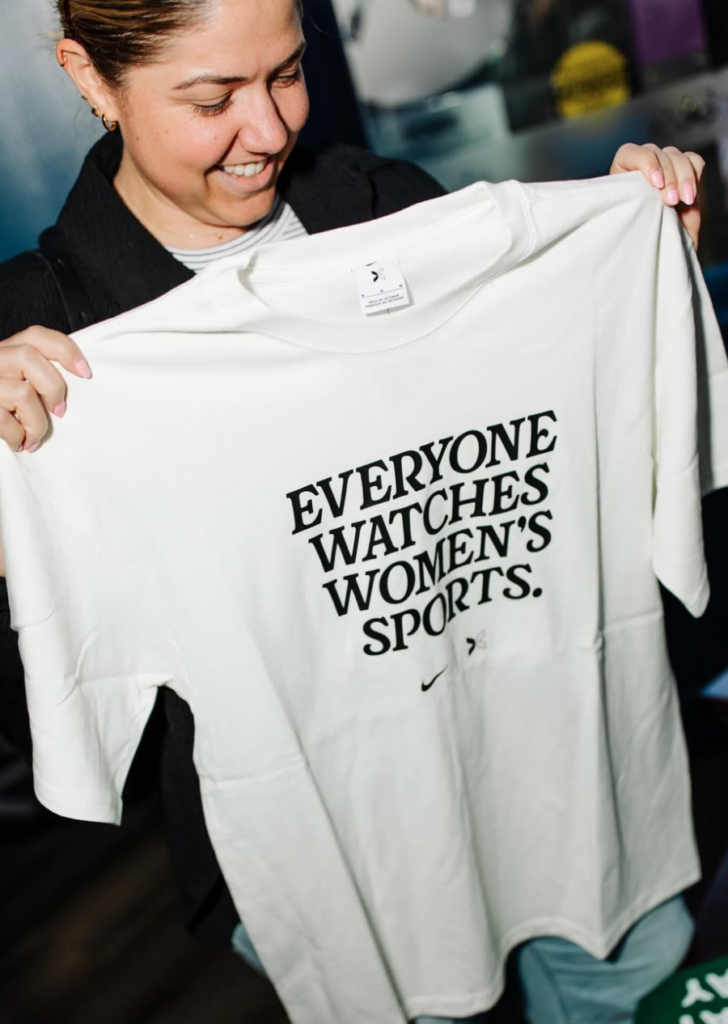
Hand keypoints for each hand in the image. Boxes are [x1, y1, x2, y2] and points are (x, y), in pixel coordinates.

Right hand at [0, 327, 91, 452]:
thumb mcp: (13, 380)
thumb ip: (35, 374)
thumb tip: (75, 382)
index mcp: (4, 351)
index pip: (36, 336)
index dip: (66, 350)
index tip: (85, 373)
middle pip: (29, 357)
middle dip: (53, 388)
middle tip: (59, 412)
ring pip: (22, 393)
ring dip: (37, 423)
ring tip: (34, 436)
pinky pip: (5, 420)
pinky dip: (18, 437)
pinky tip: (18, 442)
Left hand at [610, 143, 704, 249]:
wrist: (657, 253)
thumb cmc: (636, 241)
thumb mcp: (625, 222)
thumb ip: (628, 203)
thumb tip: (634, 196)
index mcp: (621, 175)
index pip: (630, 152)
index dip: (645, 162)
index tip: (655, 183)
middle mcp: (642, 169)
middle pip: (658, 153)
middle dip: (668, 177)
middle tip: (670, 202)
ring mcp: (665, 171)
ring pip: (676, 156)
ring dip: (683, 177)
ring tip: (683, 201)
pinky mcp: (683, 177)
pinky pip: (693, 161)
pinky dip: (694, 173)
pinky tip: (690, 195)